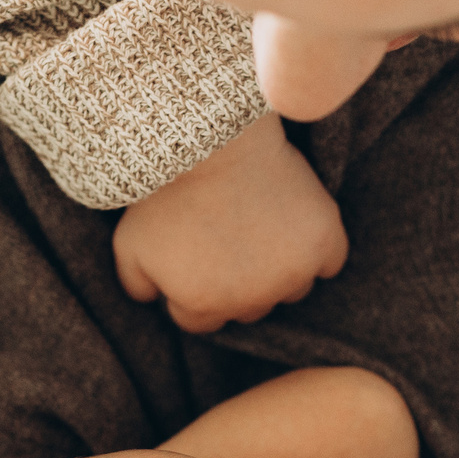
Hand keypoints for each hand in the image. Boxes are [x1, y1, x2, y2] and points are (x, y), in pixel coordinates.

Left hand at [113, 115, 347, 333]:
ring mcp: (292, 273)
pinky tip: (298, 228)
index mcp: (203, 306)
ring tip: (261, 227)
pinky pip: (330, 262)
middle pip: (249, 308)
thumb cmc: (165, 188)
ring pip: (291, 289)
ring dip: (278, 269)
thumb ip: (136, 284)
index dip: (196, 289)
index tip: (198, 256)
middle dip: (237, 282)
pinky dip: (318, 250)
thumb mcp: (129, 242)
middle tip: (229, 236)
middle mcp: (252, 301)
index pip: (202, 320)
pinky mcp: (324, 242)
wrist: (209, 136)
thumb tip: (152, 303)